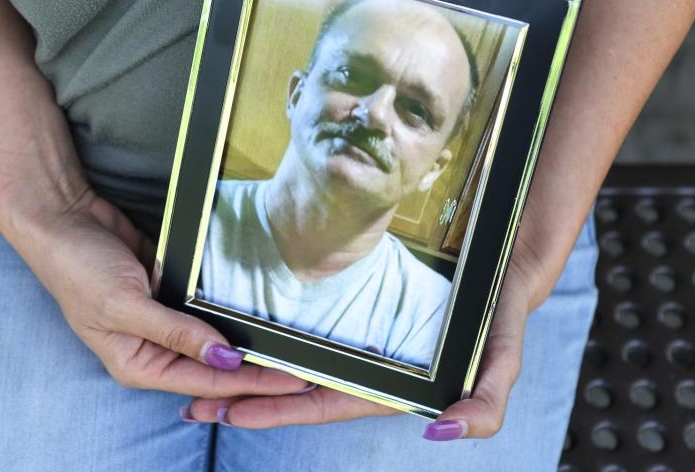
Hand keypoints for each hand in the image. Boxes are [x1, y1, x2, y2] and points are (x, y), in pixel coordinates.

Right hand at [21, 188, 310, 399]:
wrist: (61, 217)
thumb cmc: (78, 268)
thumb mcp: (125, 305)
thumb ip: (176, 332)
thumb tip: (225, 359)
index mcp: (138, 364)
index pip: (205, 382)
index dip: (250, 382)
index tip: (291, 379)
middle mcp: (152, 347)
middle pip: (214, 364)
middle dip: (256, 367)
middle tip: (303, 366)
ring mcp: (162, 318)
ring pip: (213, 335)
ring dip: (244, 336)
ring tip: (290, 341)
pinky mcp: (168, 289)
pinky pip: (205, 303)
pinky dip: (227, 305)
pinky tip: (259, 306)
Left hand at [182, 243, 541, 436]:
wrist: (503, 262)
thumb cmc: (500, 315)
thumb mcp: (502, 361)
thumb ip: (484, 404)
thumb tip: (440, 432)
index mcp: (388, 384)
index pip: (322, 403)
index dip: (276, 412)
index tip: (228, 413)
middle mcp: (366, 365)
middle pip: (296, 388)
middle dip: (245, 399)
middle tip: (191, 405)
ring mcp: (358, 338)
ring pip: (294, 360)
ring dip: (249, 370)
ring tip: (198, 374)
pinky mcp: (353, 308)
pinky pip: (306, 327)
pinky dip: (272, 335)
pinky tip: (240, 334)